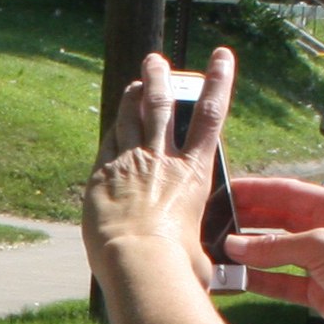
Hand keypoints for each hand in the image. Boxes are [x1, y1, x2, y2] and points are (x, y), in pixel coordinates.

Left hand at [82, 49, 235, 279]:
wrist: (138, 263)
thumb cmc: (176, 267)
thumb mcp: (201, 253)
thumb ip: (199, 247)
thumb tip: (202, 266)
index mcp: (194, 173)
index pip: (210, 115)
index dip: (217, 81)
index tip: (221, 57)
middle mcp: (162, 160)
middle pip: (160, 104)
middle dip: (159, 77)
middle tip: (155, 61)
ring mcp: (129, 163)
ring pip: (129, 117)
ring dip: (132, 95)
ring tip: (134, 82)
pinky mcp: (102, 175)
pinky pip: (108, 144)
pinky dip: (112, 130)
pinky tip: (112, 127)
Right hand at [224, 177, 323, 321]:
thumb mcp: (323, 248)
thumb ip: (277, 245)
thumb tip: (237, 244)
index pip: (290, 192)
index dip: (257, 191)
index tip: (228, 191)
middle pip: (282, 221)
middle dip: (250, 221)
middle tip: (217, 222)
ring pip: (279, 252)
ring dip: (252, 253)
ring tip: (222, 251)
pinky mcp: (320, 291)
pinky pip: (283, 281)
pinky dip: (261, 279)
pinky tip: (240, 277)